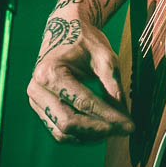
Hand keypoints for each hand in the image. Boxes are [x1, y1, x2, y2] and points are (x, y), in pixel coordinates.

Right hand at [26, 13, 134, 143]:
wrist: (64, 30)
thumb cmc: (84, 40)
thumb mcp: (104, 56)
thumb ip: (112, 83)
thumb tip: (123, 112)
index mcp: (50, 72)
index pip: (83, 103)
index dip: (109, 117)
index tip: (129, 125)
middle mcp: (37, 89)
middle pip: (68, 123)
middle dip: (98, 130)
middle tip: (124, 130)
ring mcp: (35, 100)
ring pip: (62, 132)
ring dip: (90, 137)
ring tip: (114, 130)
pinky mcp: (40, 108)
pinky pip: (58, 130)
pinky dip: (79, 135)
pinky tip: (100, 130)